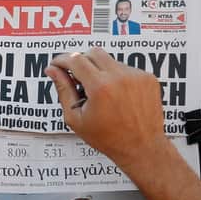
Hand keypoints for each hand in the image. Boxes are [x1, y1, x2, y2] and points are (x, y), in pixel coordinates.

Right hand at [45, 48, 170, 170]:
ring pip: (110, 61)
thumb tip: (53, 71)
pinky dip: (116, 77)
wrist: (141, 147)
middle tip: (76, 77)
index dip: (62, 60)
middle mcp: (120, 77)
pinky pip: (125, 69)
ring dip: (99, 70)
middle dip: (80, 61)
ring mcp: (136, 76)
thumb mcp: (76, 117)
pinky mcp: (147, 78)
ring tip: (99, 94)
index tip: (57, 64)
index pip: (76, 60)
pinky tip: (116, 96)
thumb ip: (63, 90)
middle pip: (93, 53)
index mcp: (100, 87)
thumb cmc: (107, 138)